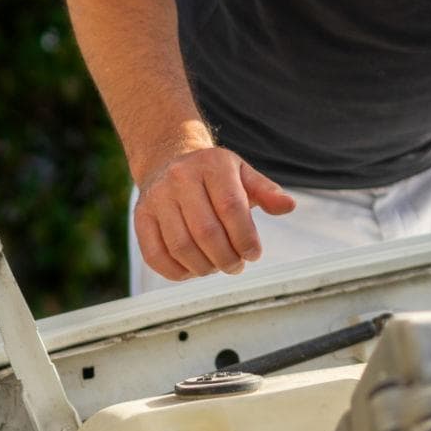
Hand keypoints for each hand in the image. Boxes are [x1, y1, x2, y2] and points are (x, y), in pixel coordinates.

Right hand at [133, 146, 295, 281]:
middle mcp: (181, 179)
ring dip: (204, 267)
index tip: (254, 254)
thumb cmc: (214, 174)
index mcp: (212, 166)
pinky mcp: (141, 217)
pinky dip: (176, 272)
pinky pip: (155, 255)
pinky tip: (193, 270)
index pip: (231, 208)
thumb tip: (289, 206)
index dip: (245, 238)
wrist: (169, 158)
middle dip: (227, 258)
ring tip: (217, 266)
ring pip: (181, 246)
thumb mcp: (243, 173)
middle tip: (236, 265)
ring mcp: (157, 198)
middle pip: (206, 232)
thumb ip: (266, 191)